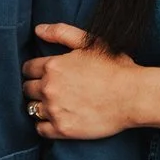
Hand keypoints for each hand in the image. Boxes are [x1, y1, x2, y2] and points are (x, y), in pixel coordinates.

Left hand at [24, 24, 146, 140]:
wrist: (133, 96)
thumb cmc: (114, 67)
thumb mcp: (90, 42)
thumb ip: (61, 32)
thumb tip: (38, 30)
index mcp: (53, 66)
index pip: (27, 69)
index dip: (34, 70)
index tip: (44, 74)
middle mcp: (49, 88)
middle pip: (27, 89)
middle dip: (36, 87)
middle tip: (52, 89)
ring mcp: (55, 110)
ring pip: (31, 109)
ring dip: (40, 106)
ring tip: (56, 104)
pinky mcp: (62, 129)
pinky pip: (40, 129)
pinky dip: (45, 125)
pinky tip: (58, 119)